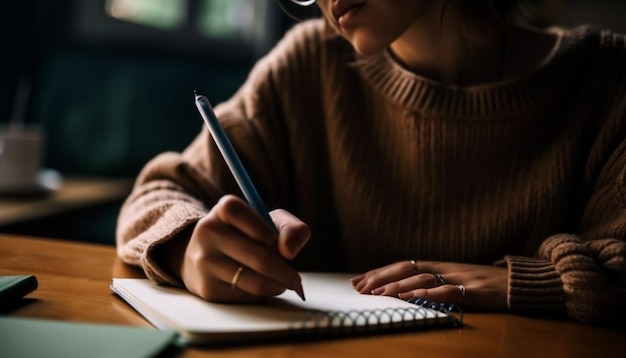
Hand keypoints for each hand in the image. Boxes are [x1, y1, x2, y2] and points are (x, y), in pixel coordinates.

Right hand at [178, 195, 309, 302]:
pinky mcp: (208, 288)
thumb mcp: (269, 221)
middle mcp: (208, 233)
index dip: (261, 227)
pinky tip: (261, 286)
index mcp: (223, 210)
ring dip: (277, 285)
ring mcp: (205, 262)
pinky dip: (262, 295)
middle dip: (285, 272)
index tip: (272, 239)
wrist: (206, 257)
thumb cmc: (247, 236)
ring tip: (281, 282)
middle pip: (259, 257)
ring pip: (255, 282)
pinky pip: (246, 297)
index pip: (238, 212)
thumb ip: (290, 228)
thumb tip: (289, 251)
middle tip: (295, 278)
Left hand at [350, 260, 507, 310]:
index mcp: (439, 266)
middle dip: (381, 277)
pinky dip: (428, 293)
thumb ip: (434, 284)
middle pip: (406, 268)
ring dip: (398, 285)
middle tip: (360, 287)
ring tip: (378, 293)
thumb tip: (405, 291)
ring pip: (422, 277)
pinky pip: (448, 291)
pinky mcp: (474, 290)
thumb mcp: (456, 281)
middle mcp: (445, 268)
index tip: (358, 280)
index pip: (402, 265)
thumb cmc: (486, 284)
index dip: (379, 272)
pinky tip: (411, 297)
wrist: (519, 281)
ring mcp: (459, 277)